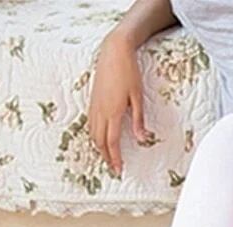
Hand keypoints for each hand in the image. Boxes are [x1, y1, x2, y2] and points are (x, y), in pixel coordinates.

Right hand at [89, 31, 150, 176]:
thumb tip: (141, 139)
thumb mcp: (138, 97)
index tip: (119, 170)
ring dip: (99, 148)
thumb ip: (138, 120)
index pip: (112, 142)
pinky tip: (99, 139)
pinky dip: (94, 135)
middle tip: (113, 169)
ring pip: (93, 133)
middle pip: (100, 141)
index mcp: (113, 112)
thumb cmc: (129, 72)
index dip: (115, 158)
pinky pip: (90, 123)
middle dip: (106, 157)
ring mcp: (94, 105)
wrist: (114, 51)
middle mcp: (100, 111)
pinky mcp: (92, 99)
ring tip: (107, 158)